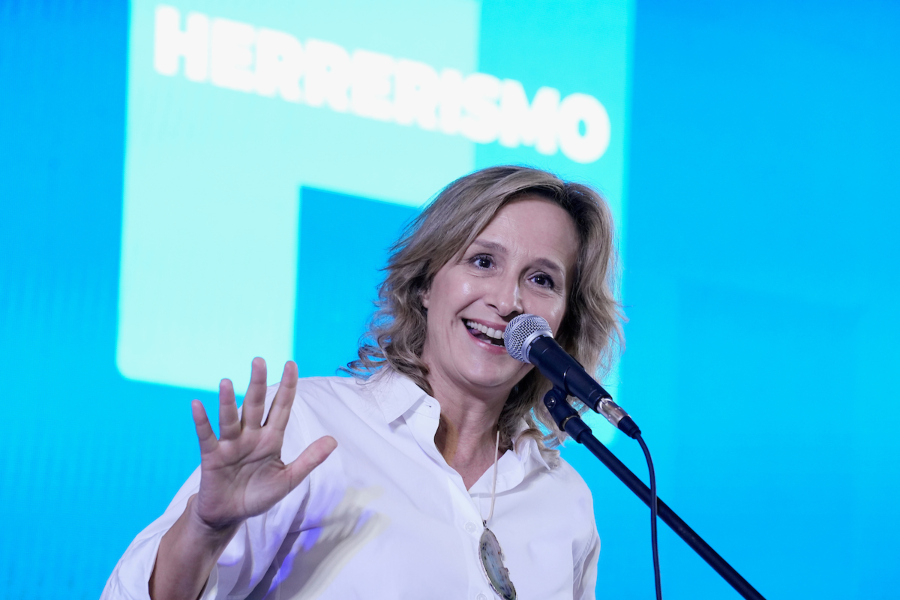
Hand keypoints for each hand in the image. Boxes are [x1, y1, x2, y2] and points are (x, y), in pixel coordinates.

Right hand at [189, 357, 336, 531]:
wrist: (229, 516)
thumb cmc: (258, 496)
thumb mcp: (288, 479)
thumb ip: (309, 460)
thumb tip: (333, 440)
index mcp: (271, 439)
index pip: (281, 407)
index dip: (287, 387)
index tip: (291, 364)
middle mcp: (251, 436)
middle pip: (255, 405)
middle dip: (257, 384)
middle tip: (259, 360)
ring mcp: (230, 444)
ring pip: (230, 418)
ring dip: (228, 401)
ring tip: (227, 382)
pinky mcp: (211, 456)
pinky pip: (206, 436)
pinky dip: (202, 421)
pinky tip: (197, 404)